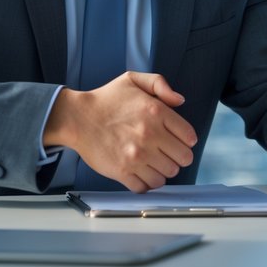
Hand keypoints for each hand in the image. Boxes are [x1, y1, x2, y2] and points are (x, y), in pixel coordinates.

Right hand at [44, 71, 196, 192]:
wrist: (77, 118)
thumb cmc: (105, 100)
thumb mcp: (133, 79)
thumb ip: (160, 84)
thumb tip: (180, 100)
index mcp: (156, 112)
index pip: (189, 137)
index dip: (187, 140)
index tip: (180, 141)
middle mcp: (149, 135)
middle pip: (183, 159)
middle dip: (178, 157)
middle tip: (168, 153)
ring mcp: (137, 156)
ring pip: (167, 175)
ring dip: (163, 171)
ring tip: (154, 163)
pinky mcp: (123, 171)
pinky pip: (146, 186)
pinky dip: (147, 183)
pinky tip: (142, 173)